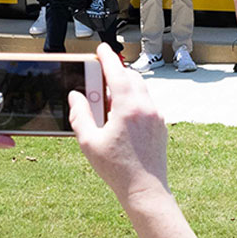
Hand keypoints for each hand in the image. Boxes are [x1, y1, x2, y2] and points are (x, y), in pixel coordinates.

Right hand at [68, 43, 173, 205]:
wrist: (145, 188)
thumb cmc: (116, 168)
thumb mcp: (88, 142)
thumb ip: (79, 115)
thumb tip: (75, 96)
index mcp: (128, 108)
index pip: (117, 72)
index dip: (108, 57)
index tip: (101, 48)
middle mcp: (146, 107)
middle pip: (131, 78)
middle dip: (116, 71)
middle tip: (100, 74)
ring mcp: (156, 116)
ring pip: (141, 90)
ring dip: (125, 87)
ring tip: (107, 100)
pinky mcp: (161, 125)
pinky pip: (146, 103)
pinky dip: (134, 100)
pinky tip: (120, 116)